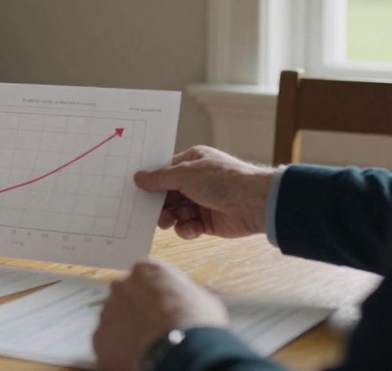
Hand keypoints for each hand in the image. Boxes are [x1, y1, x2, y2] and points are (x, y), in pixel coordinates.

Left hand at [92, 259, 228, 370]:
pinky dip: (118, 351)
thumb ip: (180, 293)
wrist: (184, 350)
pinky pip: (107, 344)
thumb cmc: (198, 322)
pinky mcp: (99, 338)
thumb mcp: (200, 298)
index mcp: (146, 270)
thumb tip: (181, 301)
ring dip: (125, 331)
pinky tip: (136, 357)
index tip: (159, 309)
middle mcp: (121, 286)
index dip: (152, 297)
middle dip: (135, 312)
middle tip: (152, 329)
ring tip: (145, 347)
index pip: (143, 279)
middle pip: (125, 298)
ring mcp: (107, 311)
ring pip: (113, 321)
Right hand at [135, 146, 275, 239]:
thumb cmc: (223, 180)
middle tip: (151, 213)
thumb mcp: (185, 175)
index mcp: (193, 162)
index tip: (137, 192)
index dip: (151, 182)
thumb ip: (159, 178)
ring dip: (172, 218)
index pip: (165, 171)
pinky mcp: (208, 222)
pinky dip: (187, 229)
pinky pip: (188, 226)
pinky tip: (192, 228)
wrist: (255, 203)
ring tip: (170, 222)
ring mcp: (202, 201)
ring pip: (176, 212)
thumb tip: (138, 178)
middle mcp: (197, 181)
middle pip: (168, 194)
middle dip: (160, 205)